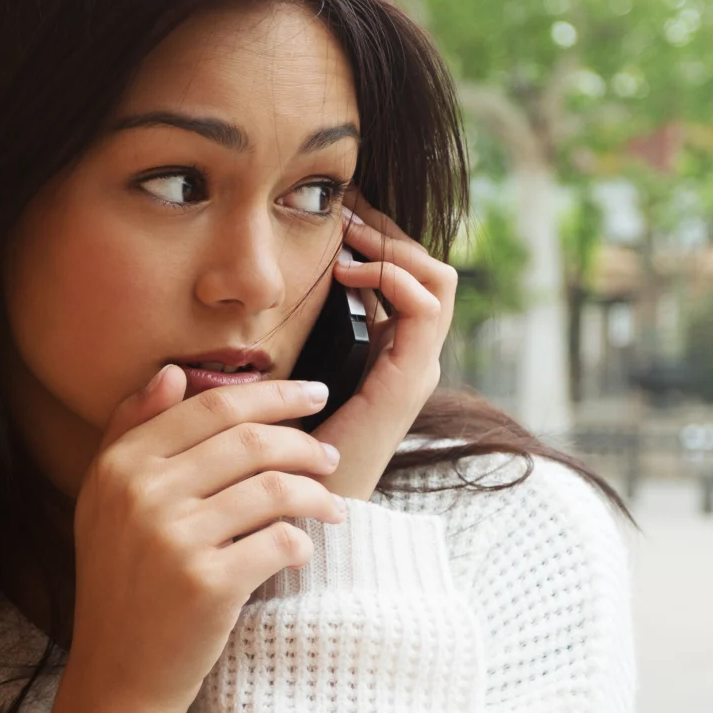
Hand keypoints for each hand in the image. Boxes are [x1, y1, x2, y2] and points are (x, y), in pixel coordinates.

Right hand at [41, 369, 347, 712]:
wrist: (119, 674)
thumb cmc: (123, 583)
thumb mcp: (105, 502)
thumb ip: (131, 431)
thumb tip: (172, 373)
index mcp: (120, 466)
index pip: (211, 406)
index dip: (273, 394)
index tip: (314, 395)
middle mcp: (142, 494)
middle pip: (250, 440)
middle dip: (304, 442)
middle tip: (331, 455)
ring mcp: (174, 539)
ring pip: (274, 487)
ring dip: (315, 493)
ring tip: (330, 506)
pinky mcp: (208, 584)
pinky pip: (280, 541)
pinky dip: (301, 542)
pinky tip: (301, 550)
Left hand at [314, 194, 458, 500]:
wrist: (302, 500)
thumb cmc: (287, 439)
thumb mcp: (294, 368)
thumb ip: (299, 332)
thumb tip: (274, 285)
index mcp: (391, 350)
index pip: (409, 274)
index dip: (379, 237)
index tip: (340, 214)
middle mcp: (413, 355)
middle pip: (429, 267)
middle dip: (389, 231)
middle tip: (346, 212)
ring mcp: (417, 366)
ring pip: (438, 279)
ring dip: (393, 247)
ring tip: (349, 236)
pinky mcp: (409, 379)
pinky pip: (425, 307)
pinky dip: (392, 277)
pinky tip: (349, 273)